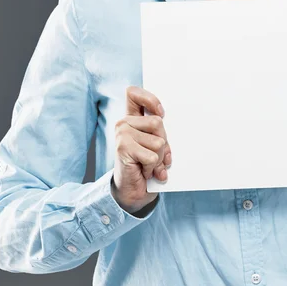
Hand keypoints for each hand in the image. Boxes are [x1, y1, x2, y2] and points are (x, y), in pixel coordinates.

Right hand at [111, 86, 171, 214]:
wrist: (132, 192)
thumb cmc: (146, 165)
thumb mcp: (155, 144)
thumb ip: (158, 130)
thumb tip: (164, 117)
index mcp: (131, 118)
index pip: (134, 93)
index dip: (150, 99)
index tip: (162, 113)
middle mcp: (123, 123)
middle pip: (158, 121)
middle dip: (164, 142)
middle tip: (155, 155)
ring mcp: (122, 134)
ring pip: (158, 141)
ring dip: (159, 158)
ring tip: (149, 165)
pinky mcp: (123, 147)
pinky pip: (153, 155)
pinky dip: (154, 167)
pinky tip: (145, 172)